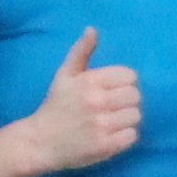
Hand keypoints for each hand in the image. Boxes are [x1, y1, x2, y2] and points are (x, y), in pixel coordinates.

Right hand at [7, 28, 141, 175]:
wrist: (40, 142)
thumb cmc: (56, 106)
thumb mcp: (64, 75)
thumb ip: (81, 52)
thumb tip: (92, 30)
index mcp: (89, 81)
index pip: (129, 76)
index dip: (123, 83)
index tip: (111, 91)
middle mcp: (97, 101)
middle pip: (135, 96)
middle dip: (126, 101)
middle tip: (111, 107)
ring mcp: (102, 125)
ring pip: (136, 116)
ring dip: (126, 119)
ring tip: (110, 122)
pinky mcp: (106, 146)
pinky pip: (132, 136)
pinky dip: (124, 136)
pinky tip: (110, 135)